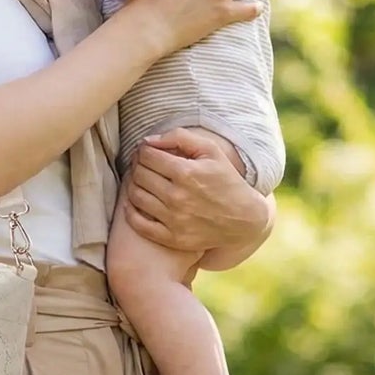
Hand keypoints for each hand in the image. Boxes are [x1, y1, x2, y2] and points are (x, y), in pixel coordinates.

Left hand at [122, 127, 273, 258]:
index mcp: (186, 173)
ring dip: (133, 184)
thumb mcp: (211, 151)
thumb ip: (180, 137)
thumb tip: (149, 140)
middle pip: (138, 174)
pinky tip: (136, 202)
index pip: (147, 156)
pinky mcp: (171, 238)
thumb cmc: (226, 180)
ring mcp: (173, 220)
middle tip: (144, 165)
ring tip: (142, 181)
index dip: (143, 150)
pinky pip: (137, 223)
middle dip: (137, 165)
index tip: (147, 152)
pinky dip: (130, 210)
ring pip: (134, 196)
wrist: (244, 220)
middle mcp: (177, 197)